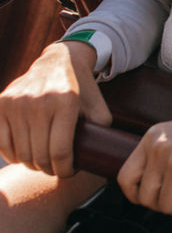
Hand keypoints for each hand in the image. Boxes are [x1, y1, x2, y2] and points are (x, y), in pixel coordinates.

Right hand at [0, 41, 111, 176]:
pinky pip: (2, 143)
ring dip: (32, 165)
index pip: (61, 151)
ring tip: (43, 163)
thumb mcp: (98, 105)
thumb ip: (101, 129)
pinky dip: (13, 156)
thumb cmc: (81, 88)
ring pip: (21, 153)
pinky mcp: (1, 105)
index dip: (65, 170)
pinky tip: (25, 156)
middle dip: (50, 169)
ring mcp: (16, 103)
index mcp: (65, 102)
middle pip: (40, 155)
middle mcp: (38, 102)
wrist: (58, 60)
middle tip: (56, 169)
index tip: (69, 172)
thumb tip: (100, 156)